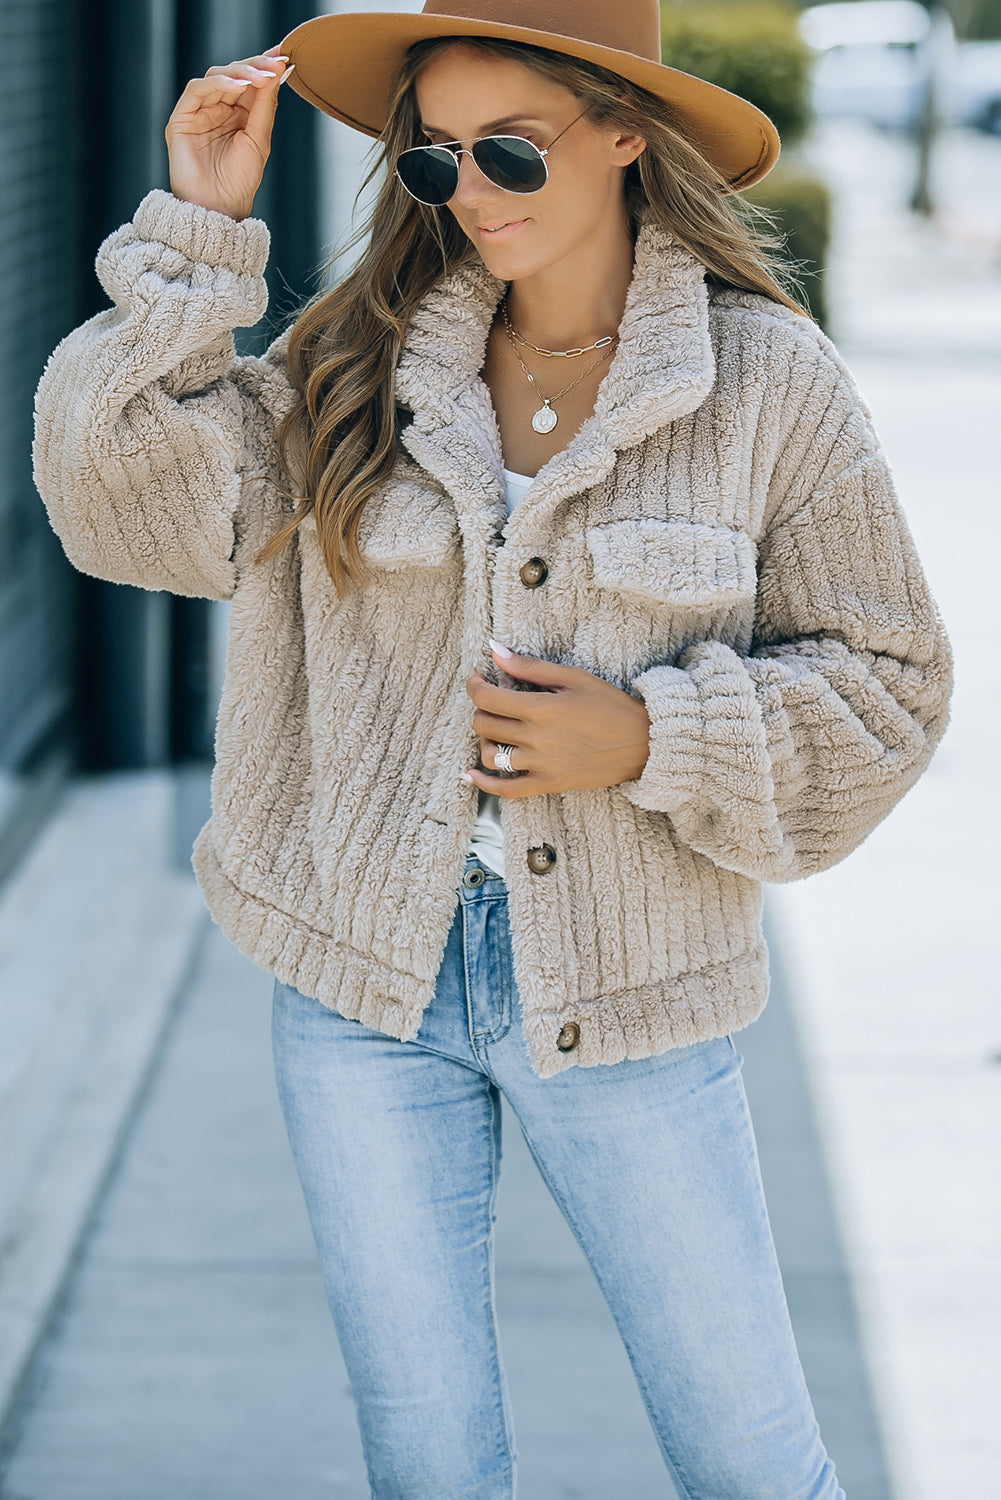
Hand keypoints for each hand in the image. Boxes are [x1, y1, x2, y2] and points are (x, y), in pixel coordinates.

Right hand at [165, 44, 293, 220]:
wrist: (219, 209)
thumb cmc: (239, 181)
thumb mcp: (259, 139)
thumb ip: (264, 106)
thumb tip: (276, 71)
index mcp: (236, 115)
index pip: (250, 81)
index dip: (264, 65)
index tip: (284, 54)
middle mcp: (217, 109)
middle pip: (234, 73)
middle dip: (256, 65)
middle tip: (275, 63)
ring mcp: (198, 112)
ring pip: (216, 76)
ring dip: (240, 72)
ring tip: (260, 77)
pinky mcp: (181, 118)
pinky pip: (198, 90)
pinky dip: (218, 83)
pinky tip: (238, 86)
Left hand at [462, 641, 650, 799]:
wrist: (642, 742)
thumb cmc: (610, 705)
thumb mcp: (573, 677)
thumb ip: (530, 666)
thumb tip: (495, 649)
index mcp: (541, 708)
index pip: (487, 698)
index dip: (475, 686)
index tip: (479, 681)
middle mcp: (536, 739)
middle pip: (485, 725)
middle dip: (482, 710)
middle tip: (493, 703)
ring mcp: (541, 765)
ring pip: (490, 755)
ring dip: (485, 741)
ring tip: (496, 731)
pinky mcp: (549, 784)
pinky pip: (506, 790)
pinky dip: (484, 784)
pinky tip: (471, 775)